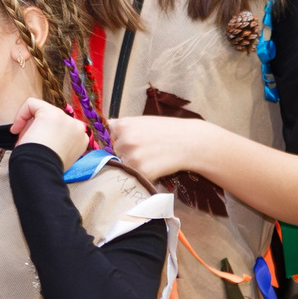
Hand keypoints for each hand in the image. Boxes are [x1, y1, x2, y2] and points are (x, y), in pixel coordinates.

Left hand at [11, 96, 91, 162]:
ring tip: (25, 142)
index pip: (62, 130)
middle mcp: (78, 128)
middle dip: (38, 132)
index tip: (39, 150)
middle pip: (53, 121)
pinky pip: (32, 104)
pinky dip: (21, 114)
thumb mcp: (57, 157)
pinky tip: (16, 130)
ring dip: (31, 127)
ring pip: (42, 113)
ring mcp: (66, 119)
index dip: (46, 138)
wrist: (42, 172)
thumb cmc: (45, 170)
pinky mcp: (51, 113)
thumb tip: (43, 137)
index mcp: (81, 140)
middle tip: (30, 146)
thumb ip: (56, 144)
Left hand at [103, 113, 221, 184]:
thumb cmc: (168, 130)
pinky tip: (156, 167)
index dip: (124, 140)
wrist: (191, 142)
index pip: (111, 137)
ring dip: (135, 166)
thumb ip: (124, 125)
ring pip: (124, 166)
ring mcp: (131, 157)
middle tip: (149, 150)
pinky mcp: (140, 171)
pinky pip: (135, 177)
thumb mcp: (143, 121)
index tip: (139, 140)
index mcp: (122, 125)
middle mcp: (124, 140)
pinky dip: (144, 175)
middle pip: (116, 153)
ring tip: (153, 158)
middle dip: (128, 153)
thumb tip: (106, 123)